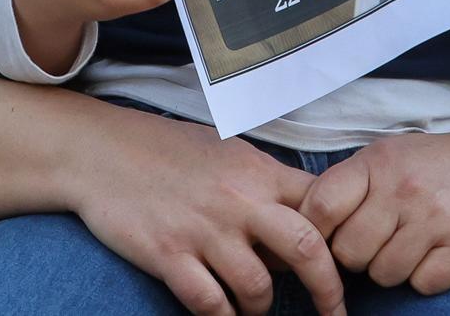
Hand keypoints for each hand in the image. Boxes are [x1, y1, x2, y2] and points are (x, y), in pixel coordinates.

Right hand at [72, 109, 345, 315]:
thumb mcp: (225, 152)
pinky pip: (210, 303)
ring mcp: (203, 230)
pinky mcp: (169, 255)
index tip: (349, 261)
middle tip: (334, 313)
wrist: (100, 152)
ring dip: (261, 307)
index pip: (321, 205)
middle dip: (328, 290)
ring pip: (258, 287)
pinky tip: (221, 314)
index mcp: (257, 172)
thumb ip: (264, 183)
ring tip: (254, 308)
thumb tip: (300, 218)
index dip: (341, 236)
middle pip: (306, 249)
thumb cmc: (165, 151)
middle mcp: (238, 200)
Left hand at [300, 131, 449, 294]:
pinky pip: (424, 284)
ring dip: (395, 269)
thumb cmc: (439, 166)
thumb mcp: (391, 156)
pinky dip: (428, 278)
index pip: (320, 207)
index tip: (331, 238)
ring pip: (384, 274)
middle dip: (360, 257)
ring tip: (413, 245)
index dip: (317, 232)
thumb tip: (304, 223)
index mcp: (377, 163)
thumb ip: (351, 184)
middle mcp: (403, 187)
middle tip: (381, 242)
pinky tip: (438, 254)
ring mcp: (435, 217)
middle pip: (349, 253)